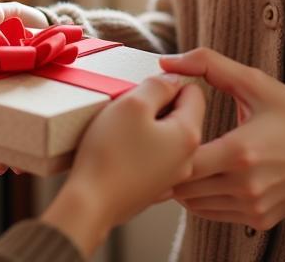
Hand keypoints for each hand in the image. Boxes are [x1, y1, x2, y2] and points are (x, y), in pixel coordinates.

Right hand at [41, 73, 205, 256]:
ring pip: (167, 135)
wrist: (89, 205)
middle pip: (182, 114)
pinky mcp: (155, 188)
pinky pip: (155, 156)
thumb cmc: (110, 154)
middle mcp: (188, 159)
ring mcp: (172, 177)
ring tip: (123, 130)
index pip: (195, 92)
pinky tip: (122, 152)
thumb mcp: (133, 103)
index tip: (146, 91)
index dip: (169, 83)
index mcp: (188, 135)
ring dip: (148, 126)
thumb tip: (172, 79)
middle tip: (131, 110)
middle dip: (158, 105)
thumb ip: (158, 85)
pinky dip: (141, 148)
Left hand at [159, 49, 284, 230]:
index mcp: (241, 152)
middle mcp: (246, 187)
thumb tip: (167, 60)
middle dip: (170, 163)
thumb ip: (209, 64)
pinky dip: (202, 197)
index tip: (166, 125)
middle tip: (167, 141)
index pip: (182, 161)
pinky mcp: (260, 221)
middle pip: (183, 186)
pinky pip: (214, 213)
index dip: (166, 143)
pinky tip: (206, 173)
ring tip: (185, 155)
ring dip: (184, 182)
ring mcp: (253, 208)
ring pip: (194, 204)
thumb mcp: (255, 81)